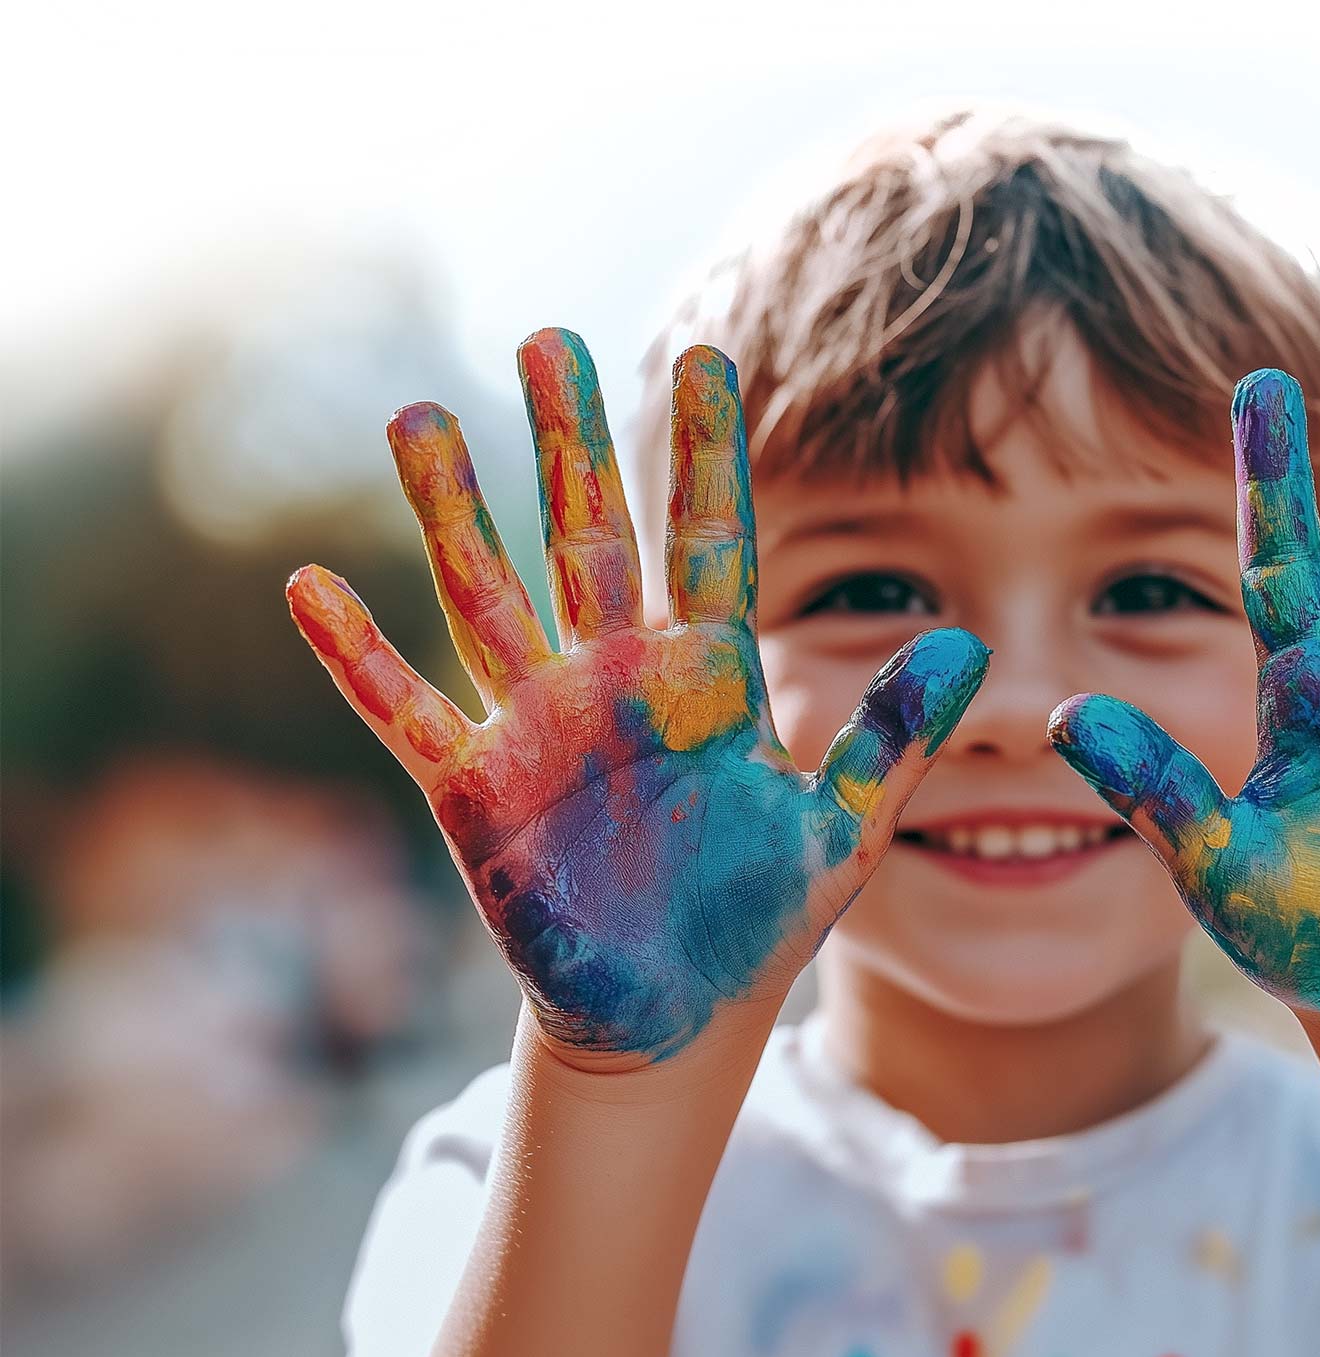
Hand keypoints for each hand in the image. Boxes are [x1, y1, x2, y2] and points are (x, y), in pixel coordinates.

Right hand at [286, 331, 986, 1065]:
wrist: (673, 1018)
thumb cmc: (759, 921)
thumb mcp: (842, 827)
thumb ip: (895, 736)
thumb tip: (973, 645)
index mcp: (708, 678)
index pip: (707, 540)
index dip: (706, 454)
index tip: (709, 356)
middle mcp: (617, 680)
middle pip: (588, 537)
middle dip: (569, 443)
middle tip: (546, 339)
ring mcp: (539, 726)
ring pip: (489, 595)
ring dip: (452, 511)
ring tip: (418, 415)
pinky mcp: (476, 791)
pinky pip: (409, 712)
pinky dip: (360, 658)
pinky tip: (309, 587)